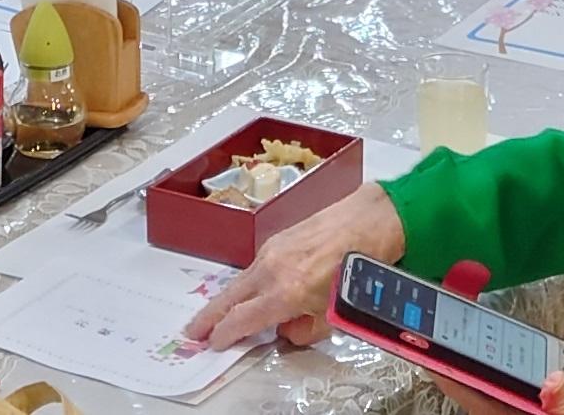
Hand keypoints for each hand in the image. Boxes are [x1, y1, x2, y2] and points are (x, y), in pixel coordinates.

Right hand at [186, 183, 402, 348]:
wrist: (370, 221)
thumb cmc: (358, 265)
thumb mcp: (335, 313)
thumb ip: (306, 329)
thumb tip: (288, 331)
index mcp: (283, 291)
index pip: (242, 319)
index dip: (224, 334)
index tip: (212, 343)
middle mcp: (271, 269)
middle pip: (230, 297)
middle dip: (209, 316)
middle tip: (192, 330)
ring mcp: (272, 250)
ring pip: (241, 280)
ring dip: (228, 298)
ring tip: (217, 313)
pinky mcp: (278, 238)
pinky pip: (255, 265)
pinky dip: (247, 281)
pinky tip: (251, 289)